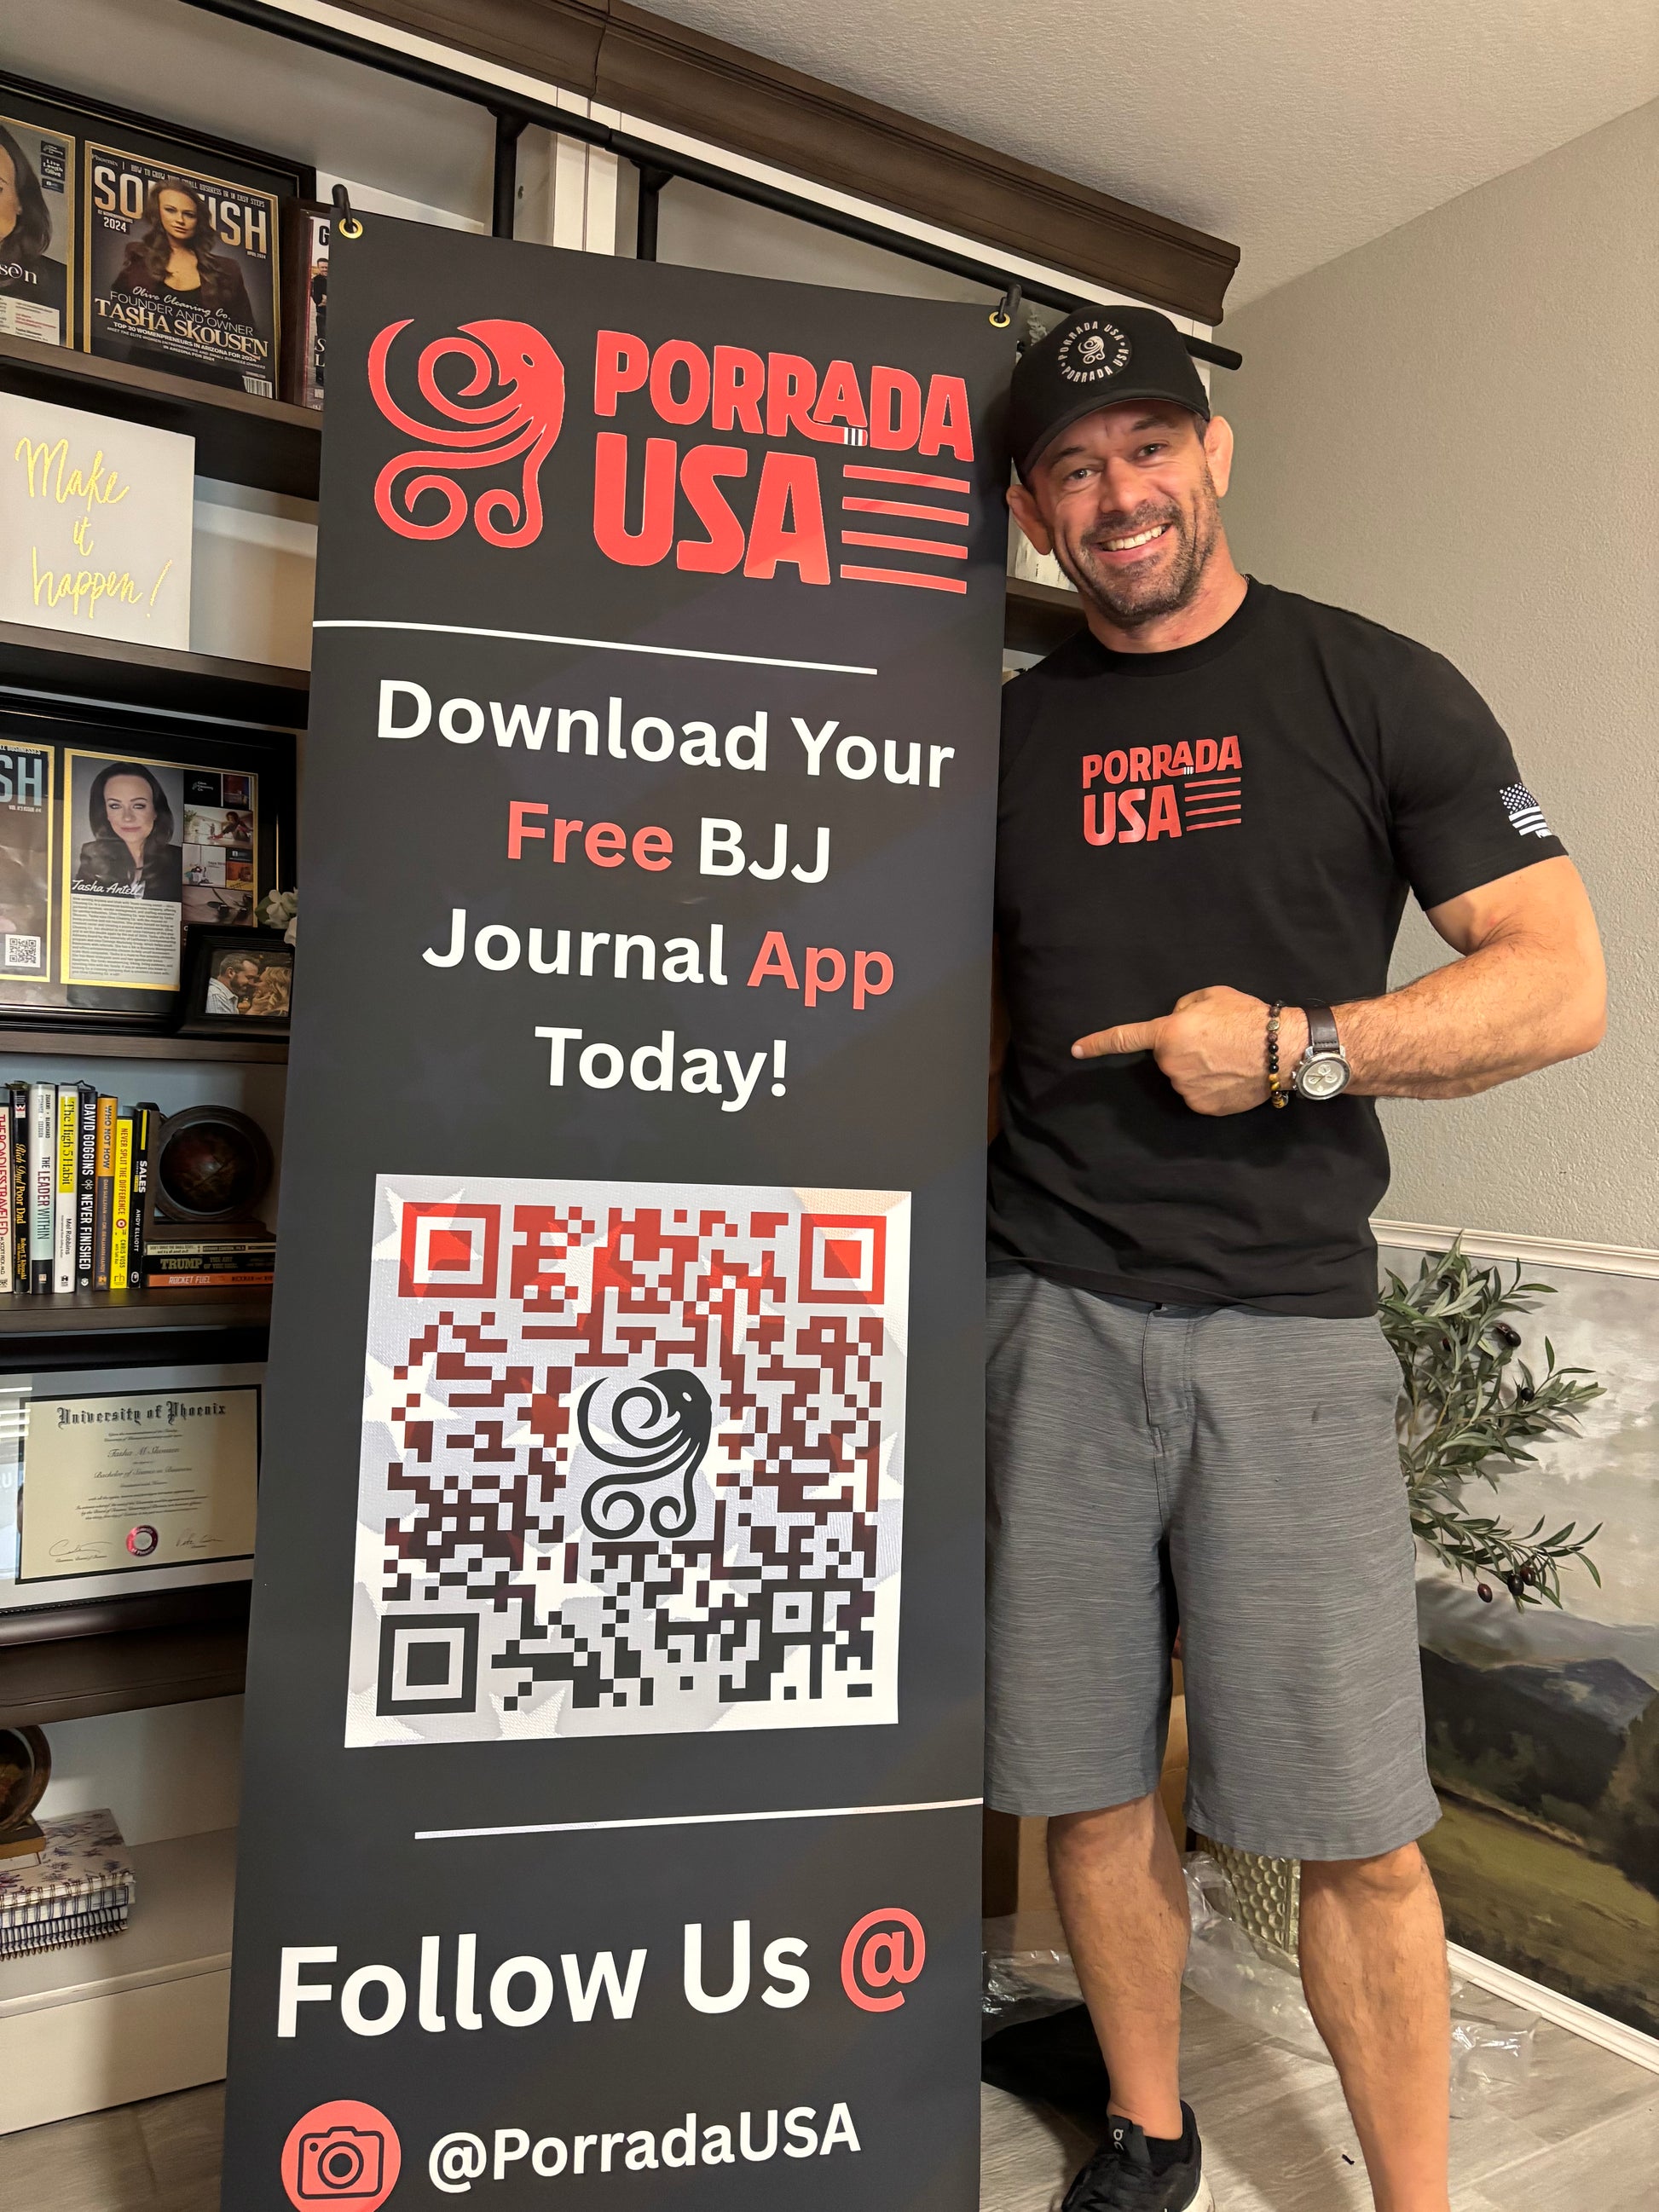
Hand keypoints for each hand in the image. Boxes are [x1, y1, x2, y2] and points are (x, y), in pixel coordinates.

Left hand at [1072, 987, 1308, 1115]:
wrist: (1280, 1050)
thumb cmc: (1247, 1017)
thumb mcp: (1210, 996)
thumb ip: (1183, 1008)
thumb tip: (1176, 1021)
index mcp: (1167, 1034)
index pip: (1123, 1039)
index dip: (1097, 1044)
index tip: (1075, 1051)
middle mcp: (1170, 1065)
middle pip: (1166, 1057)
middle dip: (1182, 1048)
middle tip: (1214, 1039)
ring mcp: (1185, 1089)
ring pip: (1182, 1077)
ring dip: (1197, 1069)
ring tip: (1227, 1056)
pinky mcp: (1202, 1107)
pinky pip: (1198, 1094)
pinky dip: (1210, 1087)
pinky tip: (1231, 1075)